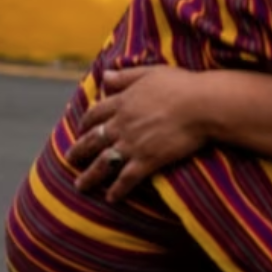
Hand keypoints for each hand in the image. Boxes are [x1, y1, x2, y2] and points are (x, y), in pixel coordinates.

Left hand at [70, 66, 211, 200]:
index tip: (81, 128)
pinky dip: (118, 189)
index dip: (86, 121)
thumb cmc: (182, 85)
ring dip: (90, 176)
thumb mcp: (150, 72)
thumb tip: (103, 76)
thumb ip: (125, 76)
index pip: (96, 114)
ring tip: (80, 185)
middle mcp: (121, 125)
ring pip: (103, 162)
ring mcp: (133, 144)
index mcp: (122, 103)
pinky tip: (111, 198)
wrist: (202, 105)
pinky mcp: (148, 160)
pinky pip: (127, 178)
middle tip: (69, 159)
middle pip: (93, 140)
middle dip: (79, 151)